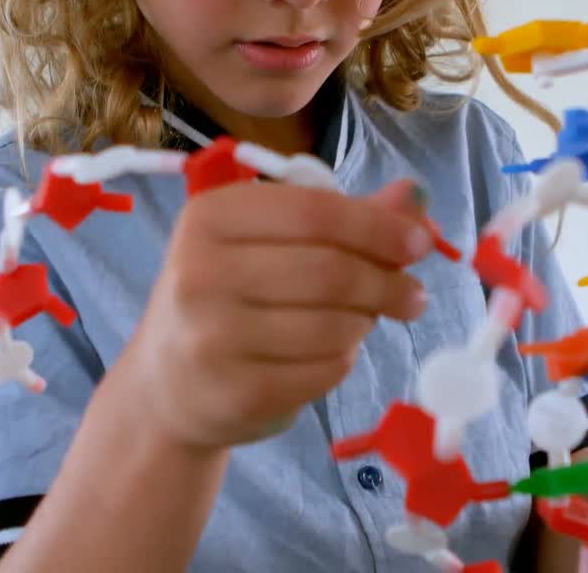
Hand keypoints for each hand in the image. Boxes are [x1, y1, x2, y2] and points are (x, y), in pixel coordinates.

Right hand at [121, 179, 433, 450]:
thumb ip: (344, 217)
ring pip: (334, 325)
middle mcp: (201, 272)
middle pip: (331, 271)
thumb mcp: (270, 240)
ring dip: (366, 322)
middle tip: (413, 296)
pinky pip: (324, 371)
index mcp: (210, 217)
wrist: (166, 383)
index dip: (380, 227)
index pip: (316, 212)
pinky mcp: (235, 392)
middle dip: (387, 283)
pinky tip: (331, 352)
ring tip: (363, 320)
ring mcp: (213, 337)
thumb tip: (415, 195)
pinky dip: (343, 360)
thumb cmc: (228, 296)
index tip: (420, 242)